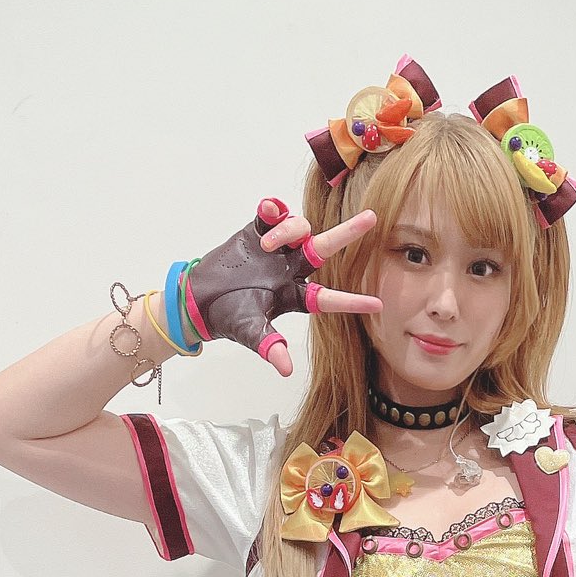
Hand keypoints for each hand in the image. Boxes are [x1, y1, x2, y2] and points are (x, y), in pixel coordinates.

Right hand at [184, 201, 382, 376]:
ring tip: (267, 244)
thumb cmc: (228, 317)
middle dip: (348, 234)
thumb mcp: (250, 333)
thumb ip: (269, 347)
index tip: (377, 305)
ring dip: (288, 230)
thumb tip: (285, 369)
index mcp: (294, 295)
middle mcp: (291, 269)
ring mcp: (276, 249)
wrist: (198, 298)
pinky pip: (272, 212)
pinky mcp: (257, 230)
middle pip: (325, 249)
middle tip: (372, 218)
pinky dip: (273, 208)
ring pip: (299, 229)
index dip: (351, 301)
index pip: (328, 298)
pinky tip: (267, 210)